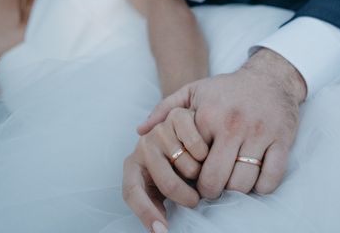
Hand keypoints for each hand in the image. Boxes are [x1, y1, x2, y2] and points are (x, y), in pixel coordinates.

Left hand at [123, 107, 208, 231]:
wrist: (190, 122)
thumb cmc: (174, 160)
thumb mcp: (161, 181)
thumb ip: (157, 200)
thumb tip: (159, 227)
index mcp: (133, 164)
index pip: (132, 192)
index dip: (147, 214)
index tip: (162, 230)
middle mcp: (143, 146)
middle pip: (167, 184)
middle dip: (186, 198)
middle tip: (197, 200)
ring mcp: (159, 130)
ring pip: (187, 167)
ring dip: (200, 176)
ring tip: (201, 171)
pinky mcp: (177, 117)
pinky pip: (197, 147)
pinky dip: (206, 155)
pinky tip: (207, 154)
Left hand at [137, 48, 306, 198]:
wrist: (271, 76)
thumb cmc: (227, 89)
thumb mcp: (194, 91)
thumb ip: (164, 109)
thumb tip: (140, 131)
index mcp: (209, 116)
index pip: (192, 165)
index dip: (190, 177)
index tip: (193, 177)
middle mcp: (233, 125)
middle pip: (217, 181)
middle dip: (212, 191)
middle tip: (212, 187)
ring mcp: (260, 134)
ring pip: (243, 184)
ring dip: (236, 190)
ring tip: (232, 181)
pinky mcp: (281, 140)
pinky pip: (270, 179)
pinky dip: (261, 186)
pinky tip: (255, 178)